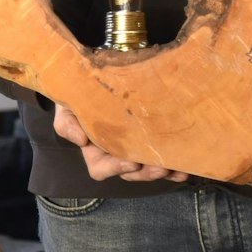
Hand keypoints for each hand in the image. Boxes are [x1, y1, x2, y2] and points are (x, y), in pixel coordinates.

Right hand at [52, 102, 187, 182]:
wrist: (95, 79)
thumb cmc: (78, 96)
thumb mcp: (65, 108)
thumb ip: (67, 124)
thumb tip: (81, 140)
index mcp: (94, 151)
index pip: (101, 168)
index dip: (116, 168)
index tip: (131, 161)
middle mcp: (115, 155)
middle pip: (130, 172)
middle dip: (146, 173)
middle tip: (161, 167)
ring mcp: (134, 150)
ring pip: (148, 168)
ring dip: (164, 171)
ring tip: (177, 168)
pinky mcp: (150, 143)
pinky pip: (162, 159)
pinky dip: (175, 167)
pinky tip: (186, 168)